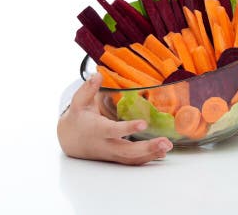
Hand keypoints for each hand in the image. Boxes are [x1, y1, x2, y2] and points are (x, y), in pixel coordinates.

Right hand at [57, 72, 172, 164]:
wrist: (70, 140)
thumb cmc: (78, 119)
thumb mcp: (79, 102)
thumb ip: (87, 89)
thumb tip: (97, 75)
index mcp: (96, 129)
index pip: (112, 130)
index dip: (127, 129)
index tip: (143, 124)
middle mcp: (105, 144)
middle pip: (126, 151)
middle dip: (146, 148)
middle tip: (165, 142)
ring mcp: (111, 153)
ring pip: (131, 159)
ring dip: (151, 154)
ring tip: (167, 146)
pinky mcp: (116, 157)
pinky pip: (132, 161)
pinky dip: (147, 158)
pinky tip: (162, 153)